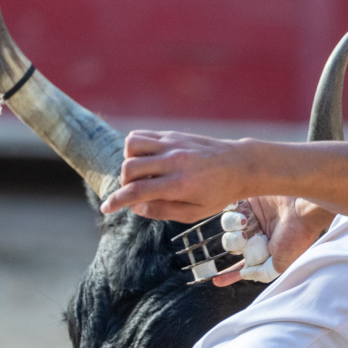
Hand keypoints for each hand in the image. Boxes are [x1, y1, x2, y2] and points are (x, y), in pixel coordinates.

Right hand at [100, 130, 251, 220]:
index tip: (107, 209)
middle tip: (136, 192)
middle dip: (124, 183)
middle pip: (129, 167)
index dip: (117, 201)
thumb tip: (135, 207)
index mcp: (180, 185)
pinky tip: (147, 161)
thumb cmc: (219, 193)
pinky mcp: (173, 134)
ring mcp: (173, 144)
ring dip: (128, 161)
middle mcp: (174, 161)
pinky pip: (142, 135)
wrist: (240, 165)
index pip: (138, 191)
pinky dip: (136, 148)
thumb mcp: (195, 212)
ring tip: (142, 174)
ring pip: (131, 145)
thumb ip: (163, 210)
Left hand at [212, 196, 333, 286]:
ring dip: (231, 227)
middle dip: (233, 244)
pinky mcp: (248, 200)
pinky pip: (228, 209)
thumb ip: (261, 273)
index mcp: (265, 251)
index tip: (216, 281)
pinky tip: (241, 214)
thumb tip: (244, 274)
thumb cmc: (297, 236)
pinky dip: (230, 213)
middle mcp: (257, 234)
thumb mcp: (281, 264)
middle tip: (245, 238)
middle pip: (231, 244)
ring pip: (227, 227)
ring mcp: (252, 217)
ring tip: (244, 222)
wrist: (303, 207)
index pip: (243, 264)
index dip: (230, 274)